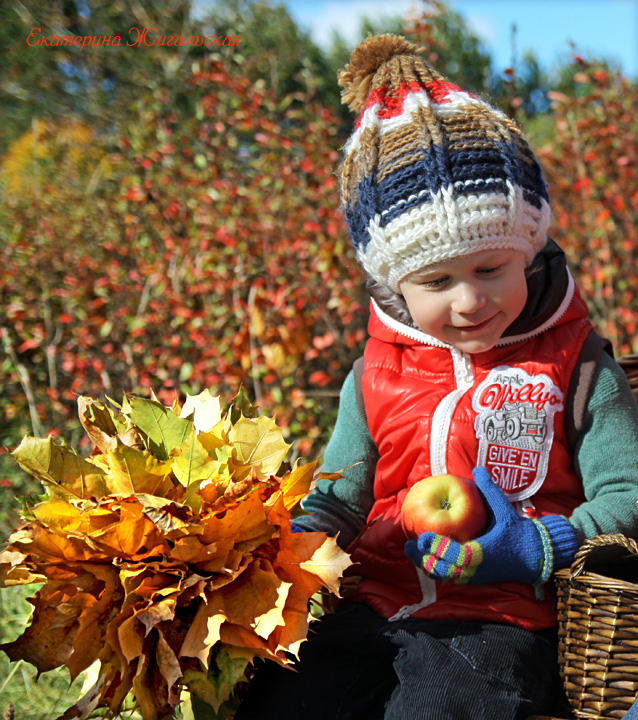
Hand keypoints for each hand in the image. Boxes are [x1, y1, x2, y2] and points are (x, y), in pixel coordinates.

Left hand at [405, 467, 576, 584]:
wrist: (536, 555)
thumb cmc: (519, 532)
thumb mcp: (504, 509)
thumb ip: (489, 489)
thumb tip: (477, 468)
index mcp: (483, 553)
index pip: (455, 555)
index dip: (437, 548)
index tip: (422, 537)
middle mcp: (477, 569)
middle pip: (444, 571)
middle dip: (423, 559)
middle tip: (409, 546)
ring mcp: (475, 576)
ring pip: (445, 577)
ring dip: (427, 566)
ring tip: (414, 553)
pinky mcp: (475, 579)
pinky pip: (451, 578)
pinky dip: (437, 570)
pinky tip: (427, 559)